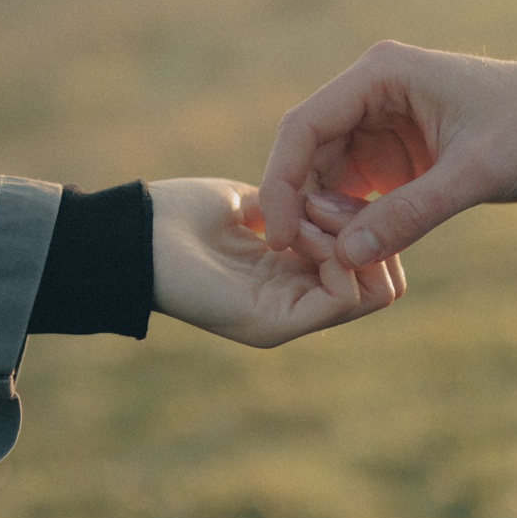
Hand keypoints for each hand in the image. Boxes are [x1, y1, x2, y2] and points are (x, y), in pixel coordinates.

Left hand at [150, 178, 402, 346]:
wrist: (135, 233)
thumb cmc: (180, 214)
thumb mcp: (256, 202)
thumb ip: (297, 207)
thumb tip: (333, 199)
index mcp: (293, 277)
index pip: (366, 265)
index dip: (361, 222)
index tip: (327, 190)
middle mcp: (297, 305)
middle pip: (381, 284)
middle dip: (366, 230)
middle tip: (325, 203)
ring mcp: (288, 320)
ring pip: (371, 293)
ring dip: (350, 239)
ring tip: (311, 214)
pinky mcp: (275, 326)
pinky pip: (342, 299)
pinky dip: (335, 256)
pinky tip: (303, 232)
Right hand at [261, 43, 516, 266]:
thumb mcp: (478, 173)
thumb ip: (412, 213)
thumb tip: (346, 255)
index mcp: (380, 74)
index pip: (304, 126)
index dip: (283, 182)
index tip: (279, 236)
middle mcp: (368, 93)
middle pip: (306, 153)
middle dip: (302, 207)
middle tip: (306, 261)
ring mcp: (376, 123)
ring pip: (323, 177)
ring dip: (324, 219)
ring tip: (338, 261)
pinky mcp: (390, 154)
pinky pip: (350, 191)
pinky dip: (349, 223)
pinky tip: (358, 253)